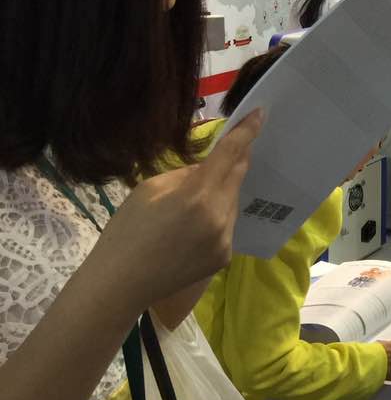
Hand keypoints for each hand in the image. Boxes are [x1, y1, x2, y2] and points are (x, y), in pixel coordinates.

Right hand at [93, 110, 263, 312]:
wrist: (121, 284)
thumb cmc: (126, 232)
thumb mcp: (149, 189)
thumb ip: (186, 174)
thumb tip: (208, 169)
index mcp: (198, 194)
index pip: (231, 153)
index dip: (247, 132)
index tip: (261, 114)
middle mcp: (219, 215)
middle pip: (237, 176)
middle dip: (234, 161)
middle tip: (230, 150)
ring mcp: (226, 238)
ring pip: (231, 202)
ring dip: (221, 193)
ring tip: (191, 204)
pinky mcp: (225, 256)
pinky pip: (227, 226)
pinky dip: (216, 218)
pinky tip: (191, 229)